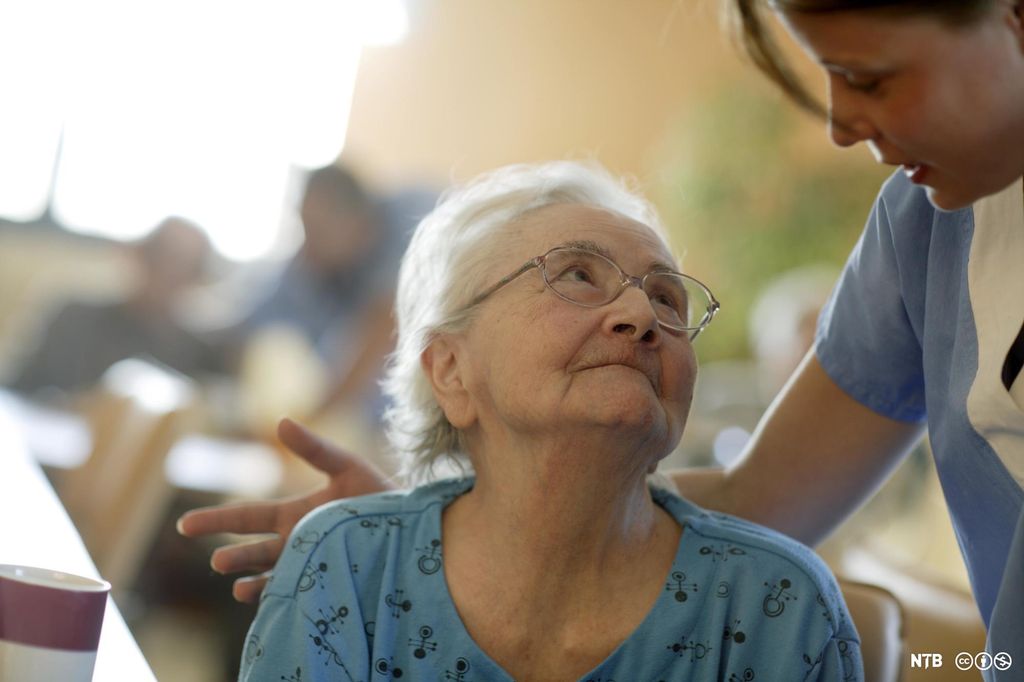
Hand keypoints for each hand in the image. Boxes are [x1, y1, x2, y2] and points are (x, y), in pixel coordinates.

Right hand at [177, 417, 392, 602]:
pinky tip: (262, 595)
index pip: (248, 517)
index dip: (217, 520)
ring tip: (233, 579)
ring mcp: (311, 564)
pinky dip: (277, 594)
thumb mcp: (346, 467)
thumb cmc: (380, 496)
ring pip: (272, 573)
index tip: (185, 524)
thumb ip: (314, 448)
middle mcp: (297, 542)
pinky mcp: (328, 580)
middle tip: (214, 560)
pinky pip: (297, 592)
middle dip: (233, 554)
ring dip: (252, 576)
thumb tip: (280, 421)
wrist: (413, 526)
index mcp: (296, 514)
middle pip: (254, 549)